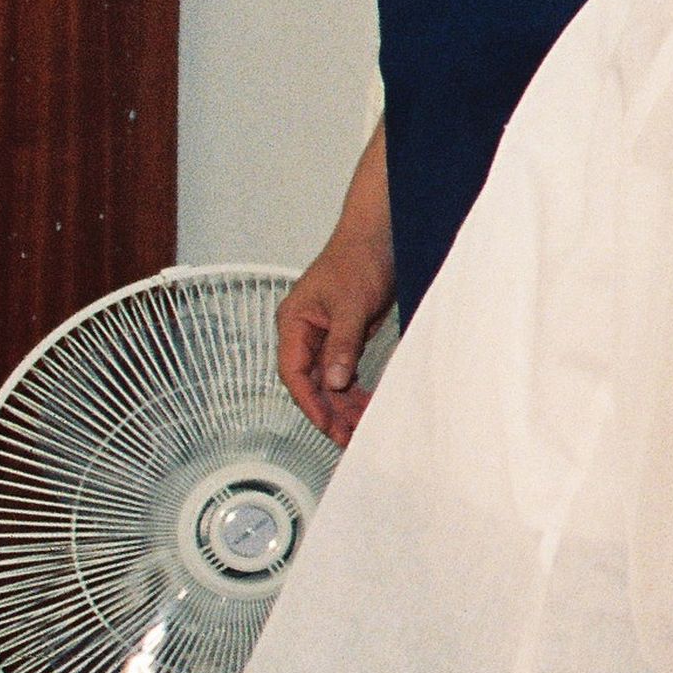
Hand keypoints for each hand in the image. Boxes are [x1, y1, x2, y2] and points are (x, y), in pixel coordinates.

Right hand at [276, 218, 394, 445]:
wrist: (379, 235)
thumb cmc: (358, 258)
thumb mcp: (351, 304)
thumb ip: (342, 344)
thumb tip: (335, 382)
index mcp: (294, 323)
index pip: (294, 373)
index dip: (310, 403)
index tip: (327, 426)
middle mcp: (304, 332)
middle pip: (312, 382)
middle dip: (329, 411)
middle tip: (349, 438)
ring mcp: (324, 334)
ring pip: (329, 379)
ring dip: (344, 403)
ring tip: (361, 428)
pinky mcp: (344, 334)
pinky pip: (344, 369)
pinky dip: (354, 388)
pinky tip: (366, 404)